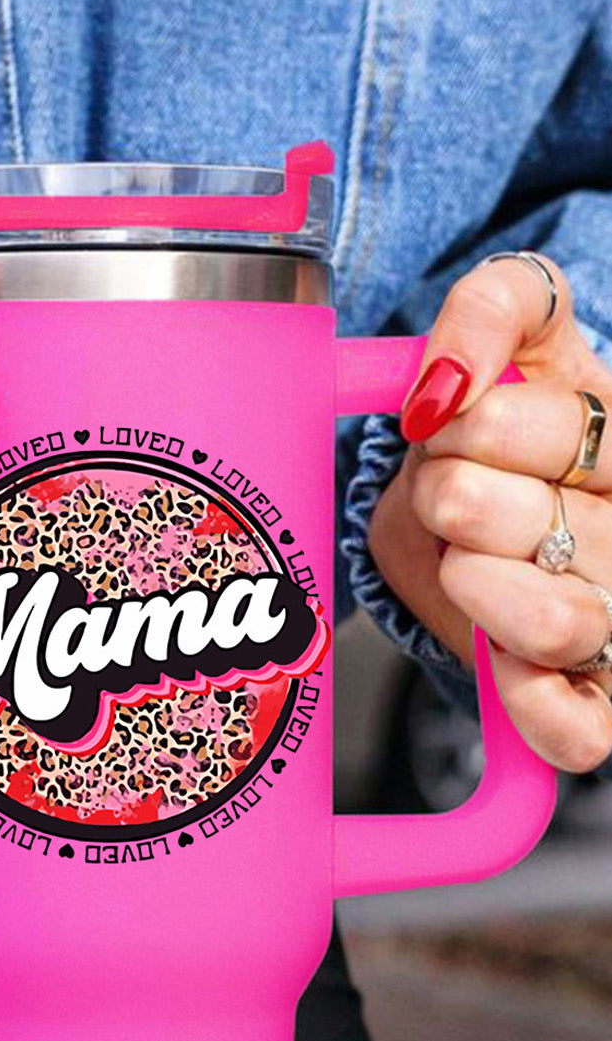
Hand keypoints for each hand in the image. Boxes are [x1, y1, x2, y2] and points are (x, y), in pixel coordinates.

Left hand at [369, 253, 611, 772]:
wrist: (485, 507)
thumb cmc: (514, 423)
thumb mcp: (518, 327)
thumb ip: (492, 308)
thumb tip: (444, 384)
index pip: (552, 427)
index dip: (466, 424)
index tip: (454, 424)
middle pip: (512, 520)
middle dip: (446, 498)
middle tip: (454, 497)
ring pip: (552, 623)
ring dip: (468, 583)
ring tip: (467, 563)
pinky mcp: (598, 708)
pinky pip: (573, 732)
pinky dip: (520, 695)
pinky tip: (497, 651)